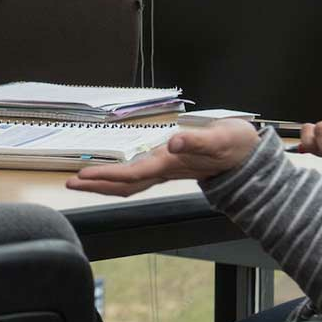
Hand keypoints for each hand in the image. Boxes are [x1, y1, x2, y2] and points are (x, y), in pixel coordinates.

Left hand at [66, 120, 260, 196]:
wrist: (251, 157)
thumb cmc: (236, 145)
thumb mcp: (221, 137)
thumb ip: (198, 140)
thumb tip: (175, 142)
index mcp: (171, 165)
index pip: (132, 174)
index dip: (106, 176)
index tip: (83, 176)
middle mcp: (165, 170)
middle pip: (125, 184)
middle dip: (97, 184)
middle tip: (70, 183)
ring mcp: (166, 171)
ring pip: (129, 183)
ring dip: (104, 182)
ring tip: (82, 180)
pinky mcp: (169, 166)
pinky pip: (137, 176)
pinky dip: (118, 176)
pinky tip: (108, 174)